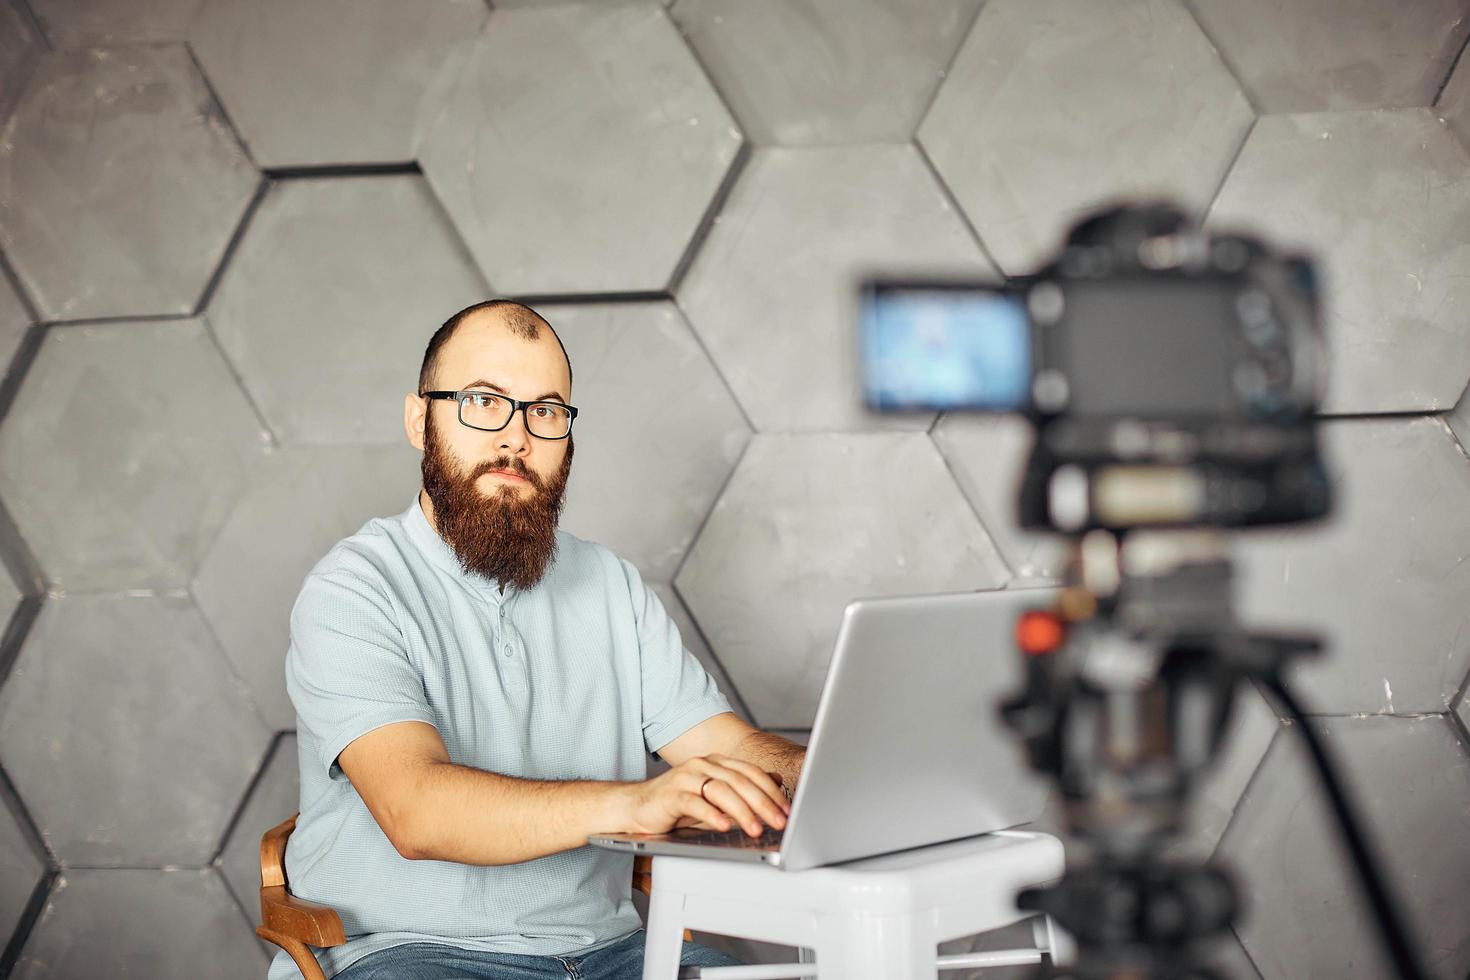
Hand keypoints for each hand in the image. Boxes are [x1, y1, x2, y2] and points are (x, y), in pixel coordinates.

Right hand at [621, 755, 790, 837]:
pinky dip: (711, 814)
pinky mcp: (671, 794)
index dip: (771, 791)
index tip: (787, 810)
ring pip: (721, 790)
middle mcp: (703, 764)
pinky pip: (694, 802)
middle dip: (763, 803)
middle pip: (740, 781)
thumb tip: (775, 783)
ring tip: (756, 828)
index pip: (751, 773)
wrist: (637, 806)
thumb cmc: (678, 804)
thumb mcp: (716, 798)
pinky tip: (723, 826)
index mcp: (716, 762)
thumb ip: (742, 790)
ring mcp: (686, 777)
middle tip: (778, 821)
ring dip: (742, 811)